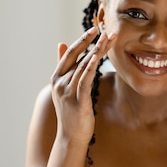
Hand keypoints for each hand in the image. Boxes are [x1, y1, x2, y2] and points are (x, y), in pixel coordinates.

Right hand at [50, 28, 115, 144]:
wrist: (70, 137)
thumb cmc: (71, 112)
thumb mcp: (65, 87)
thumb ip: (64, 66)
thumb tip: (60, 43)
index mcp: (56, 78)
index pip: (70, 53)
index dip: (82, 40)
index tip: (94, 30)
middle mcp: (60, 83)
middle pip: (78, 57)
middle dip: (92, 42)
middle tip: (105, 31)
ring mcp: (67, 92)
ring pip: (83, 66)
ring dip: (97, 51)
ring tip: (109, 40)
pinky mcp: (78, 101)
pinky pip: (85, 80)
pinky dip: (91, 67)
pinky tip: (98, 57)